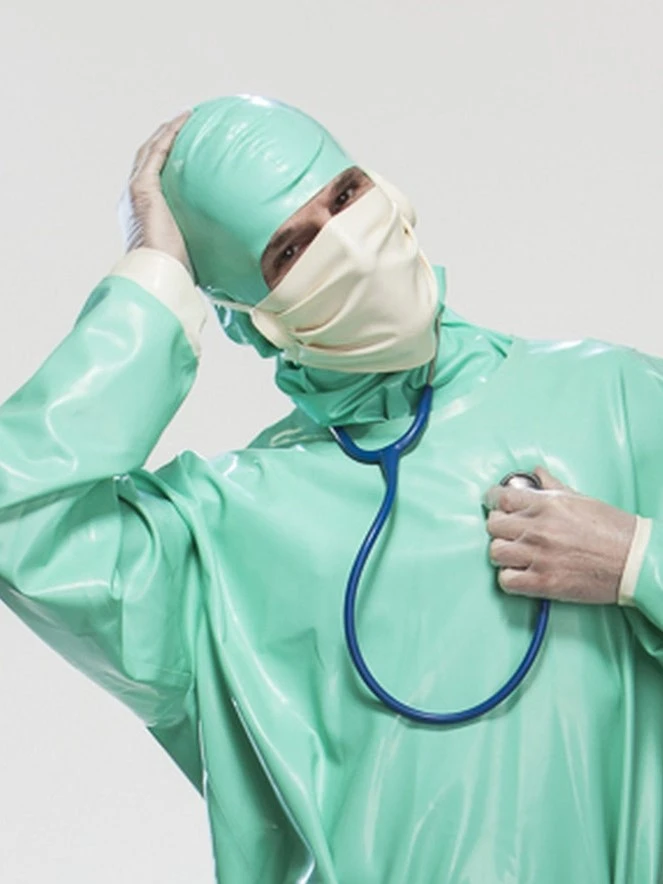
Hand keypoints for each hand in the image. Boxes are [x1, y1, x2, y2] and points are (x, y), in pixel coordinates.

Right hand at [117, 110, 192, 272]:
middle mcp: (136, 197)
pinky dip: (169, 134)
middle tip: (184, 127)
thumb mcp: (193, 250)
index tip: (185, 150)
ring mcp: (136, 190)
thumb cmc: (178, 271)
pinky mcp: (142, 187)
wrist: (159, 272)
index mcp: (144, 211)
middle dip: (164, 140)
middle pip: (147, 159)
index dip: (166, 160)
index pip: (153, 178)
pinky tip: (185, 121)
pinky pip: (156, 152)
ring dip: (167, 131)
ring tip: (185, 118)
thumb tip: (233, 246)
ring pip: (150, 150)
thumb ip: (203, 240)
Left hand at [484, 467, 635, 603]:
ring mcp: (539, 556)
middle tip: (510, 531)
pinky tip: (522, 573)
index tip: (494, 504)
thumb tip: (536, 473)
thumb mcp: (581, 499)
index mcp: (547, 504)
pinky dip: (510, 578)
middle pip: (493, 525)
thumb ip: (552, 487)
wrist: (635, 561)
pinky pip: (506, 580)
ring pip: (495, 552)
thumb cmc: (613, 530)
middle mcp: (539, 528)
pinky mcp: (543, 583)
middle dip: (499, 527)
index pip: (501, 497)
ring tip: (517, 554)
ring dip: (504, 553)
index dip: (493, 500)